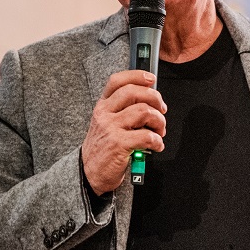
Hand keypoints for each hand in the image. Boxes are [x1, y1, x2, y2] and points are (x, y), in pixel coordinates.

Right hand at [82, 70, 166, 194]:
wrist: (88, 173)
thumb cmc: (102, 148)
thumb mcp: (106, 123)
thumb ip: (122, 110)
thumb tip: (149, 101)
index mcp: (102, 106)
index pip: (117, 81)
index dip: (136, 76)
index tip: (151, 79)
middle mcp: (105, 114)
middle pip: (133, 92)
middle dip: (155, 98)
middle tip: (162, 110)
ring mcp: (110, 128)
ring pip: (143, 111)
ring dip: (159, 121)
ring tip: (159, 131)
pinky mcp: (118, 144)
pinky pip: (146, 136)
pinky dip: (157, 140)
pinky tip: (156, 145)